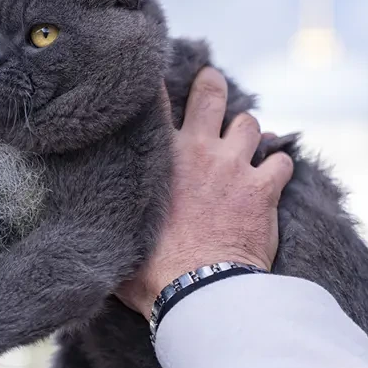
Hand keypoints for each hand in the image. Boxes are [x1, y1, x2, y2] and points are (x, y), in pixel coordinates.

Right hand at [117, 67, 293, 318]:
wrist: (198, 290)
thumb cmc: (153, 268)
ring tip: (242, 145)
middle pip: (210, 94)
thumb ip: (112, 214)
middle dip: (211, 84)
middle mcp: (199, 151)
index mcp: (161, 156)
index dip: (155, 85)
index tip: (152, 77)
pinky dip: (277, 167)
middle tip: (210, 81)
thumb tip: (85, 220)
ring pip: (250, 124)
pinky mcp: (264, 190)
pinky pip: (282, 162)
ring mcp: (235, 167)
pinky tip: (271, 178)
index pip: (156, 103)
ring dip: (247, 133)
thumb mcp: (121, 231)